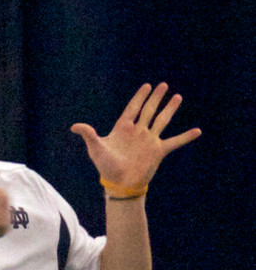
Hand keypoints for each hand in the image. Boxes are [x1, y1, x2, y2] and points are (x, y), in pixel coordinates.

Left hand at [70, 83, 201, 188]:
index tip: (146, 86)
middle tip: (163, 85)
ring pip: (162, 120)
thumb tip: (74, 126)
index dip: (139, 97)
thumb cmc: (106, 167)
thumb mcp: (96, 149)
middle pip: (149, 110)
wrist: (120, 184)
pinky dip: (185, 137)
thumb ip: (88, 135)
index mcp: (124, 128)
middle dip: (156, 98)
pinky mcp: (158, 151)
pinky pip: (174, 142)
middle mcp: (138, 132)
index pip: (133, 108)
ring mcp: (149, 140)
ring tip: (178, 97)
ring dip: (170, 109)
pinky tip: (197, 131)